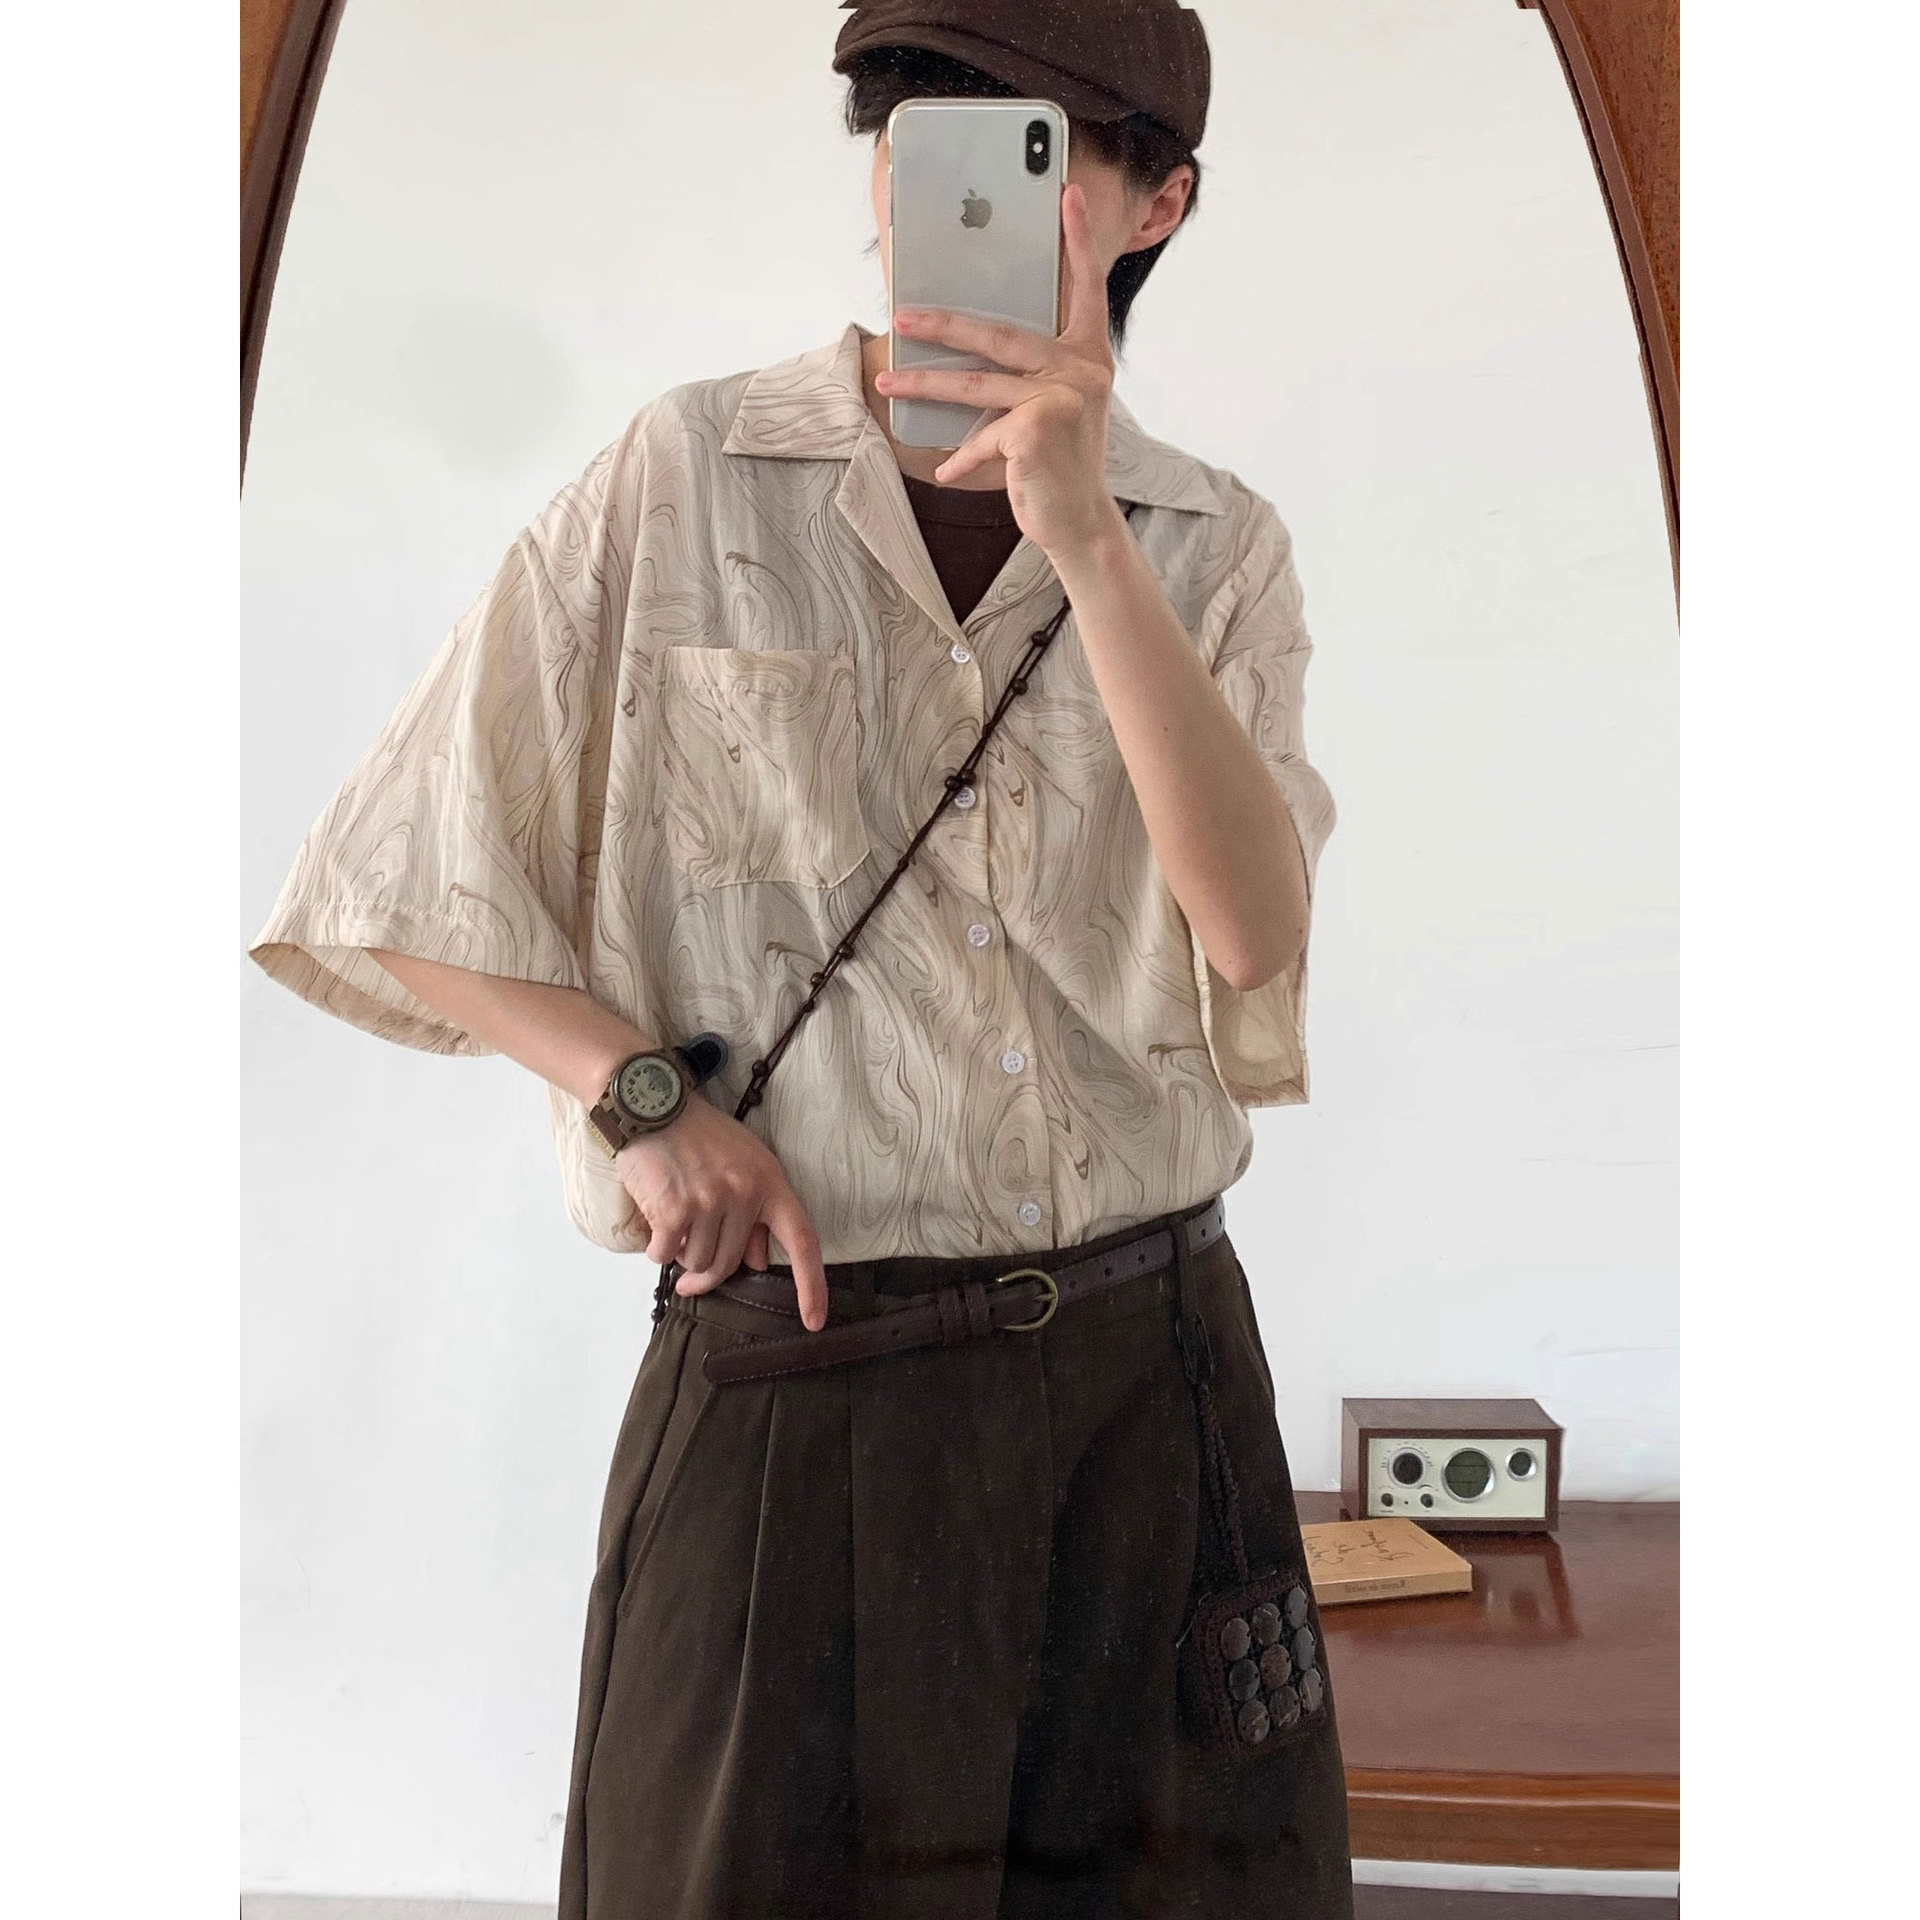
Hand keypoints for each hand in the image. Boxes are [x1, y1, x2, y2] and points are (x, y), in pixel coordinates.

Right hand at [616, 1098, 828, 1331]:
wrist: (654, 1104)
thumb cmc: (699, 1135)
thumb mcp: (743, 1161)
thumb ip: (755, 1211)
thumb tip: (759, 1260)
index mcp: (770, 1181)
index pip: (802, 1240)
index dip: (812, 1285)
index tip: (815, 1321)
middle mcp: (744, 1193)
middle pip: (731, 1264)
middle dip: (707, 1278)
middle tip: (691, 1282)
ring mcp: (710, 1201)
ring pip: (698, 1262)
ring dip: (681, 1256)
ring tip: (673, 1226)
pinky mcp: (674, 1208)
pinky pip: (665, 1254)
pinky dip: (656, 1249)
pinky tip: (655, 1223)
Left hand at [875, 181, 1127, 564]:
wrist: (1079, 522)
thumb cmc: (1057, 459)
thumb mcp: (1049, 406)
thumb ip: (1023, 372)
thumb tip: (961, 339)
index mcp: (1088, 354)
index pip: (1084, 287)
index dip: (1078, 239)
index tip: (1067, 191)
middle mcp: (1082, 370)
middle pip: (1000, 333)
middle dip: (944, 322)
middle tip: (901, 313)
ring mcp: (1063, 398)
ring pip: (977, 384)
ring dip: (925, 382)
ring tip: (887, 377)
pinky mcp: (1040, 431)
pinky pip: (984, 436)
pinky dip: (962, 457)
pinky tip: (945, 470)